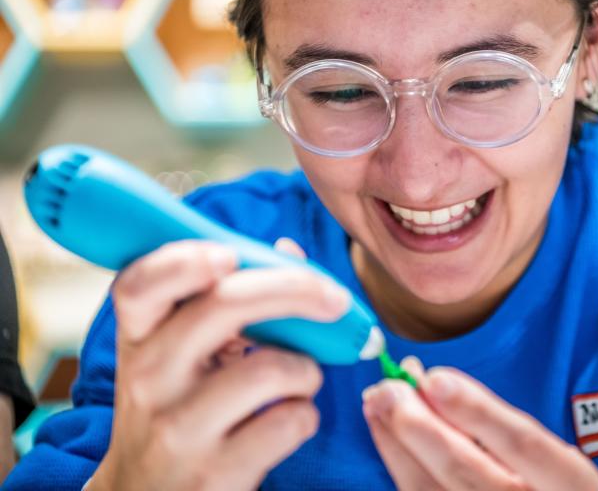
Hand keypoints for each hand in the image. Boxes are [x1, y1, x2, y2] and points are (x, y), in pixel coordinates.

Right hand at [87, 238, 348, 490]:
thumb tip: (289, 251)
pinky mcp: (215, 472)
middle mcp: (148, 378)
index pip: (140, 285)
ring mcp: (178, 428)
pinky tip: (286, 421)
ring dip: (305, 369)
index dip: (183, 261)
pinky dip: (305, 415)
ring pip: (271, 367)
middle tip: (335, 299)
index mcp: (139, 337)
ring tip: (296, 382)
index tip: (229, 254)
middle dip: (295, 289)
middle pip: (224, 306)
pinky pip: (291, 420)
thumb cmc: (178, 407)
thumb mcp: (182, 355)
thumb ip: (227, 300)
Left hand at [362, 359, 597, 490]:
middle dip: (420, 427)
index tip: (435, 378)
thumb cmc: (548, 487)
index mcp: (570, 484)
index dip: (478, 410)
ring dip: (397, 444)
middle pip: (466, 471)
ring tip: (376, 402)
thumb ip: (501, 425)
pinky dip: (399, 465)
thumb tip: (434, 384)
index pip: (523, 443)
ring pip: (431, 490)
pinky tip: (386, 436)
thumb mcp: (552, 457)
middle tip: (388, 388)